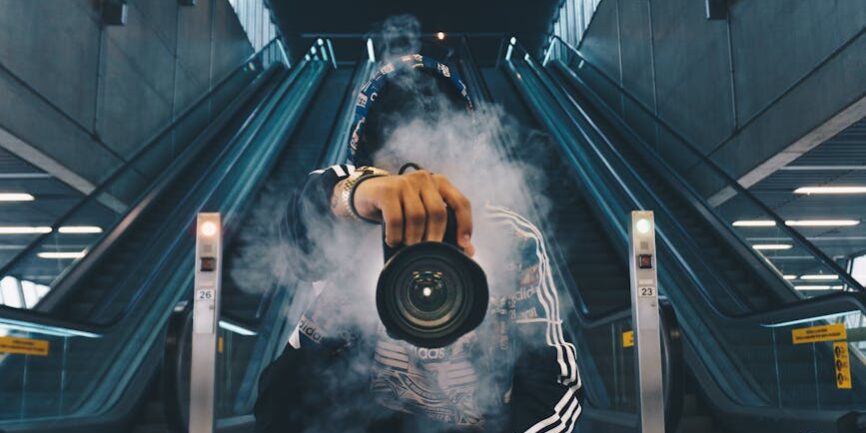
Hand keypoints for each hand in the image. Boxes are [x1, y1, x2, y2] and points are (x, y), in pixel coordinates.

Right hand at [344, 171, 473, 255]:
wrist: (367, 193)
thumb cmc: (401, 206)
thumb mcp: (424, 214)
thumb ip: (446, 228)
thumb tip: (468, 250)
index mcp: (440, 183)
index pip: (460, 203)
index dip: (465, 224)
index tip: (463, 245)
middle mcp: (425, 178)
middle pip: (438, 212)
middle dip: (435, 237)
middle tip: (427, 252)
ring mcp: (405, 182)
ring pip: (417, 216)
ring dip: (413, 238)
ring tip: (408, 247)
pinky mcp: (387, 190)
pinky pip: (396, 219)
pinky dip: (396, 235)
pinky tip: (393, 240)